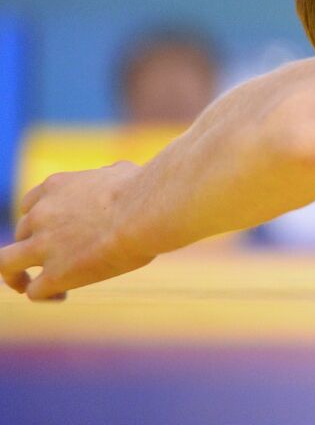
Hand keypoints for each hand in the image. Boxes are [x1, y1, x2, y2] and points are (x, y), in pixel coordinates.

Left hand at [0, 162, 153, 300]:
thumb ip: (108, 177)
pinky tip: (62, 295)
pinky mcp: (55, 274)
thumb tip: (119, 176)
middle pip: (21, 234)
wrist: (145, 212)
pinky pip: (34, 291)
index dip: (40, 221)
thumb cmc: (145, 189)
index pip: (29, 205)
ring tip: (26, 285)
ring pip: (5, 263)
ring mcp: (43, 246)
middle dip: (35, 246)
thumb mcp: (121, 172)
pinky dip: (45, 295)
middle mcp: (41, 215)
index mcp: (55, 186)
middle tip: (55, 258)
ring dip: (15, 275)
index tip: (57, 231)